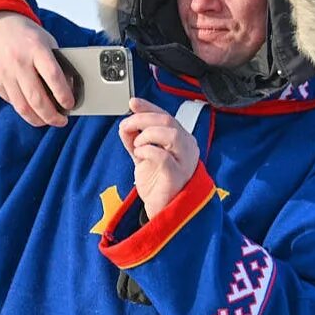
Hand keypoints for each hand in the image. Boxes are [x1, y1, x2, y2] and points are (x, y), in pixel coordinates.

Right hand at [0, 11, 74, 127]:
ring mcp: (5, 73)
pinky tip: (31, 109)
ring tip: (47, 121)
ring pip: (23, 107)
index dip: (64, 96)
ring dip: (37, 119)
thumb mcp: (45, 40)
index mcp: (36, 49)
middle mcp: (19, 62)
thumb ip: (56, 63)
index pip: (53, 78)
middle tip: (61, 121)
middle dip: (52, 116)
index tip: (70, 105)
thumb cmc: (24, 34)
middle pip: (37, 99)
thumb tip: (68, 89)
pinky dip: (24, 109)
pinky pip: (11, 102)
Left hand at [118, 98, 199, 218]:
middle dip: (142, 119)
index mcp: (182, 141)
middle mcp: (187, 148)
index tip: (133, 103)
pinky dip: (147, 151)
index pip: (166, 116)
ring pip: (170, 134)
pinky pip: (163, 156)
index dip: (148, 107)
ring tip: (137, 147)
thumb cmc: (158, 185)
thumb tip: (126, 123)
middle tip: (126, 127)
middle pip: (167, 121)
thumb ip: (136, 139)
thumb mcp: (144, 157)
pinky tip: (140, 157)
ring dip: (147, 135)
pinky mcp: (177, 176)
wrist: (163, 211)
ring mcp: (185, 162)